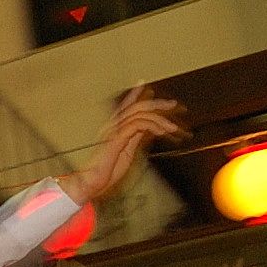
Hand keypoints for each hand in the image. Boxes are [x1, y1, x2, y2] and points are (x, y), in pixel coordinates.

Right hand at [63, 87, 184, 204]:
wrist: (93, 182)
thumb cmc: (107, 171)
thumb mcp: (128, 151)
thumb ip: (137, 137)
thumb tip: (149, 128)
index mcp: (113, 128)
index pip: (125, 106)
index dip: (135, 93)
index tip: (143, 84)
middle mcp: (112, 126)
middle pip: (137, 106)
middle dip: (157, 104)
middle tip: (172, 105)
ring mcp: (113, 130)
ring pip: (140, 113)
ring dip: (159, 118)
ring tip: (171, 127)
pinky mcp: (116, 137)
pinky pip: (138, 124)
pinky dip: (153, 125)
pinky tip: (160, 131)